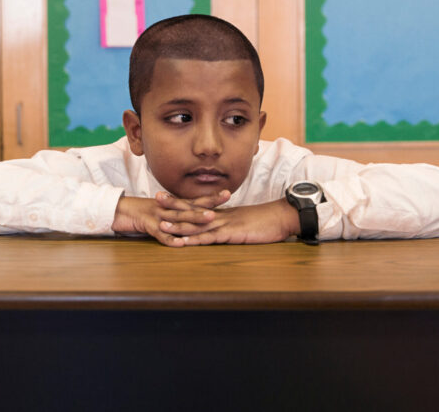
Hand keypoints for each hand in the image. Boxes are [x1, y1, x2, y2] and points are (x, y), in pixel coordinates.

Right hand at [111, 190, 230, 246]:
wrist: (118, 211)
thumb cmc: (141, 214)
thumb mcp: (161, 214)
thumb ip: (176, 217)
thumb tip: (193, 222)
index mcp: (172, 206)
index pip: (195, 201)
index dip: (211, 197)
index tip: (228, 193)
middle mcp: (168, 209)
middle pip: (191, 205)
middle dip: (209, 202)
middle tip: (227, 197)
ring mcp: (159, 217)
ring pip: (180, 218)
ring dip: (195, 219)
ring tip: (210, 219)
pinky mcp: (147, 226)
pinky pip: (161, 234)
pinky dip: (170, 239)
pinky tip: (180, 244)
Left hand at [158, 198, 300, 244]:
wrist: (283, 217)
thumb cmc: (268, 221)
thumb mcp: (246, 222)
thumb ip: (233, 223)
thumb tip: (224, 227)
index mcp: (223, 212)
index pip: (198, 205)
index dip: (182, 201)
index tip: (166, 196)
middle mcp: (221, 215)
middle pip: (193, 209)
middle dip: (173, 205)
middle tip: (155, 199)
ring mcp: (225, 224)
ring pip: (197, 224)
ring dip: (178, 225)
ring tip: (161, 224)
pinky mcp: (232, 234)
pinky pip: (210, 237)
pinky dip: (195, 240)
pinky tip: (183, 242)